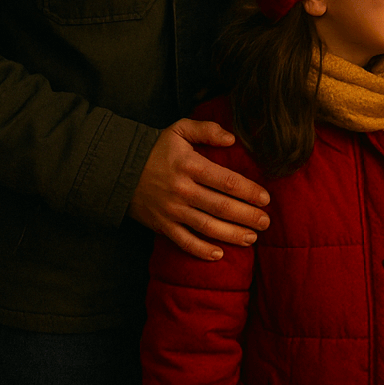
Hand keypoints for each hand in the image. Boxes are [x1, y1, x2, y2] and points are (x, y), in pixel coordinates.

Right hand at [128, 118, 269, 260]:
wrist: (117, 169)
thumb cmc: (156, 148)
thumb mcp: (180, 129)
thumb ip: (207, 130)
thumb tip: (232, 138)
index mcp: (190, 166)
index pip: (226, 181)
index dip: (248, 191)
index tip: (266, 198)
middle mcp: (183, 190)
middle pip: (221, 207)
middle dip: (247, 216)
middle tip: (266, 222)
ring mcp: (172, 211)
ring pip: (206, 227)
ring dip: (231, 234)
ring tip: (252, 238)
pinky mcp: (161, 226)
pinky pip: (183, 242)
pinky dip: (201, 250)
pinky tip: (219, 255)